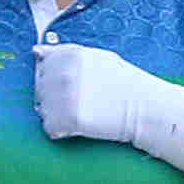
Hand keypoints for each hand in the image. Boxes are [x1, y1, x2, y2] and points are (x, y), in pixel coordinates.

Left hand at [34, 40, 178, 150]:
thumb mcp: (98, 58)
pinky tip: (79, 127)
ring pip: (43, 109)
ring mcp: (65, 97)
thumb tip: (37, 52)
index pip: (43, 64)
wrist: (147, 109)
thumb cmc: (126, 83)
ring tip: (81, 114)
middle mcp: (64, 73)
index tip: (72, 84)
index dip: (55, 76)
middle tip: (79, 103)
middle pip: (41, 88)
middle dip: (54, 97)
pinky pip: (50, 129)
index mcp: (70, 54)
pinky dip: (61, 131)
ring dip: (57, 114)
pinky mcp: (69, 120)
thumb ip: (66, 53)